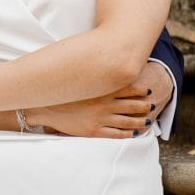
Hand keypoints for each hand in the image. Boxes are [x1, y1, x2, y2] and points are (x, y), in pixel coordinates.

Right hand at [31, 61, 171, 137]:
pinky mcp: (93, 131)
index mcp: (101, 90)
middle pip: (133, 106)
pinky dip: (128, 134)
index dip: (142, 90)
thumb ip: (92, 72)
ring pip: (128, 122)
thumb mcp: (77, 77)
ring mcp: (99, 119)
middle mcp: (103, 105)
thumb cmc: (60, 91)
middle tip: (152, 105)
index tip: (148, 90)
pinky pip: (116, 134)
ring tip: (147, 120)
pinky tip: (133, 133)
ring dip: (140, 121)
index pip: (129, 89)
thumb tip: (103, 60)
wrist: (43, 108)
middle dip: (145, 106)